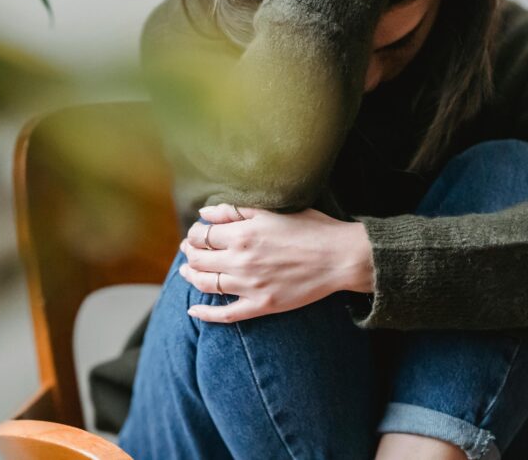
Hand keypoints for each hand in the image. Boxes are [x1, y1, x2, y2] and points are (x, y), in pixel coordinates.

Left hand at [177, 203, 374, 322]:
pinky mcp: (261, 306)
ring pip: (206, 284)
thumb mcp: (272, 211)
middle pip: (198, 259)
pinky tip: (193, 312)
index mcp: (242, 234)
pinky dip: (205, 315)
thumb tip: (204, 214)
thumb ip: (235, 211)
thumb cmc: (310, 228)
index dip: (194, 234)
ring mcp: (249, 286)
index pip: (201, 235)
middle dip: (189, 253)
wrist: (340, 258)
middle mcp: (241, 261)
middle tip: (188, 250)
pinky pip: (225, 314)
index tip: (197, 233)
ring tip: (187, 271)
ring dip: (191, 277)